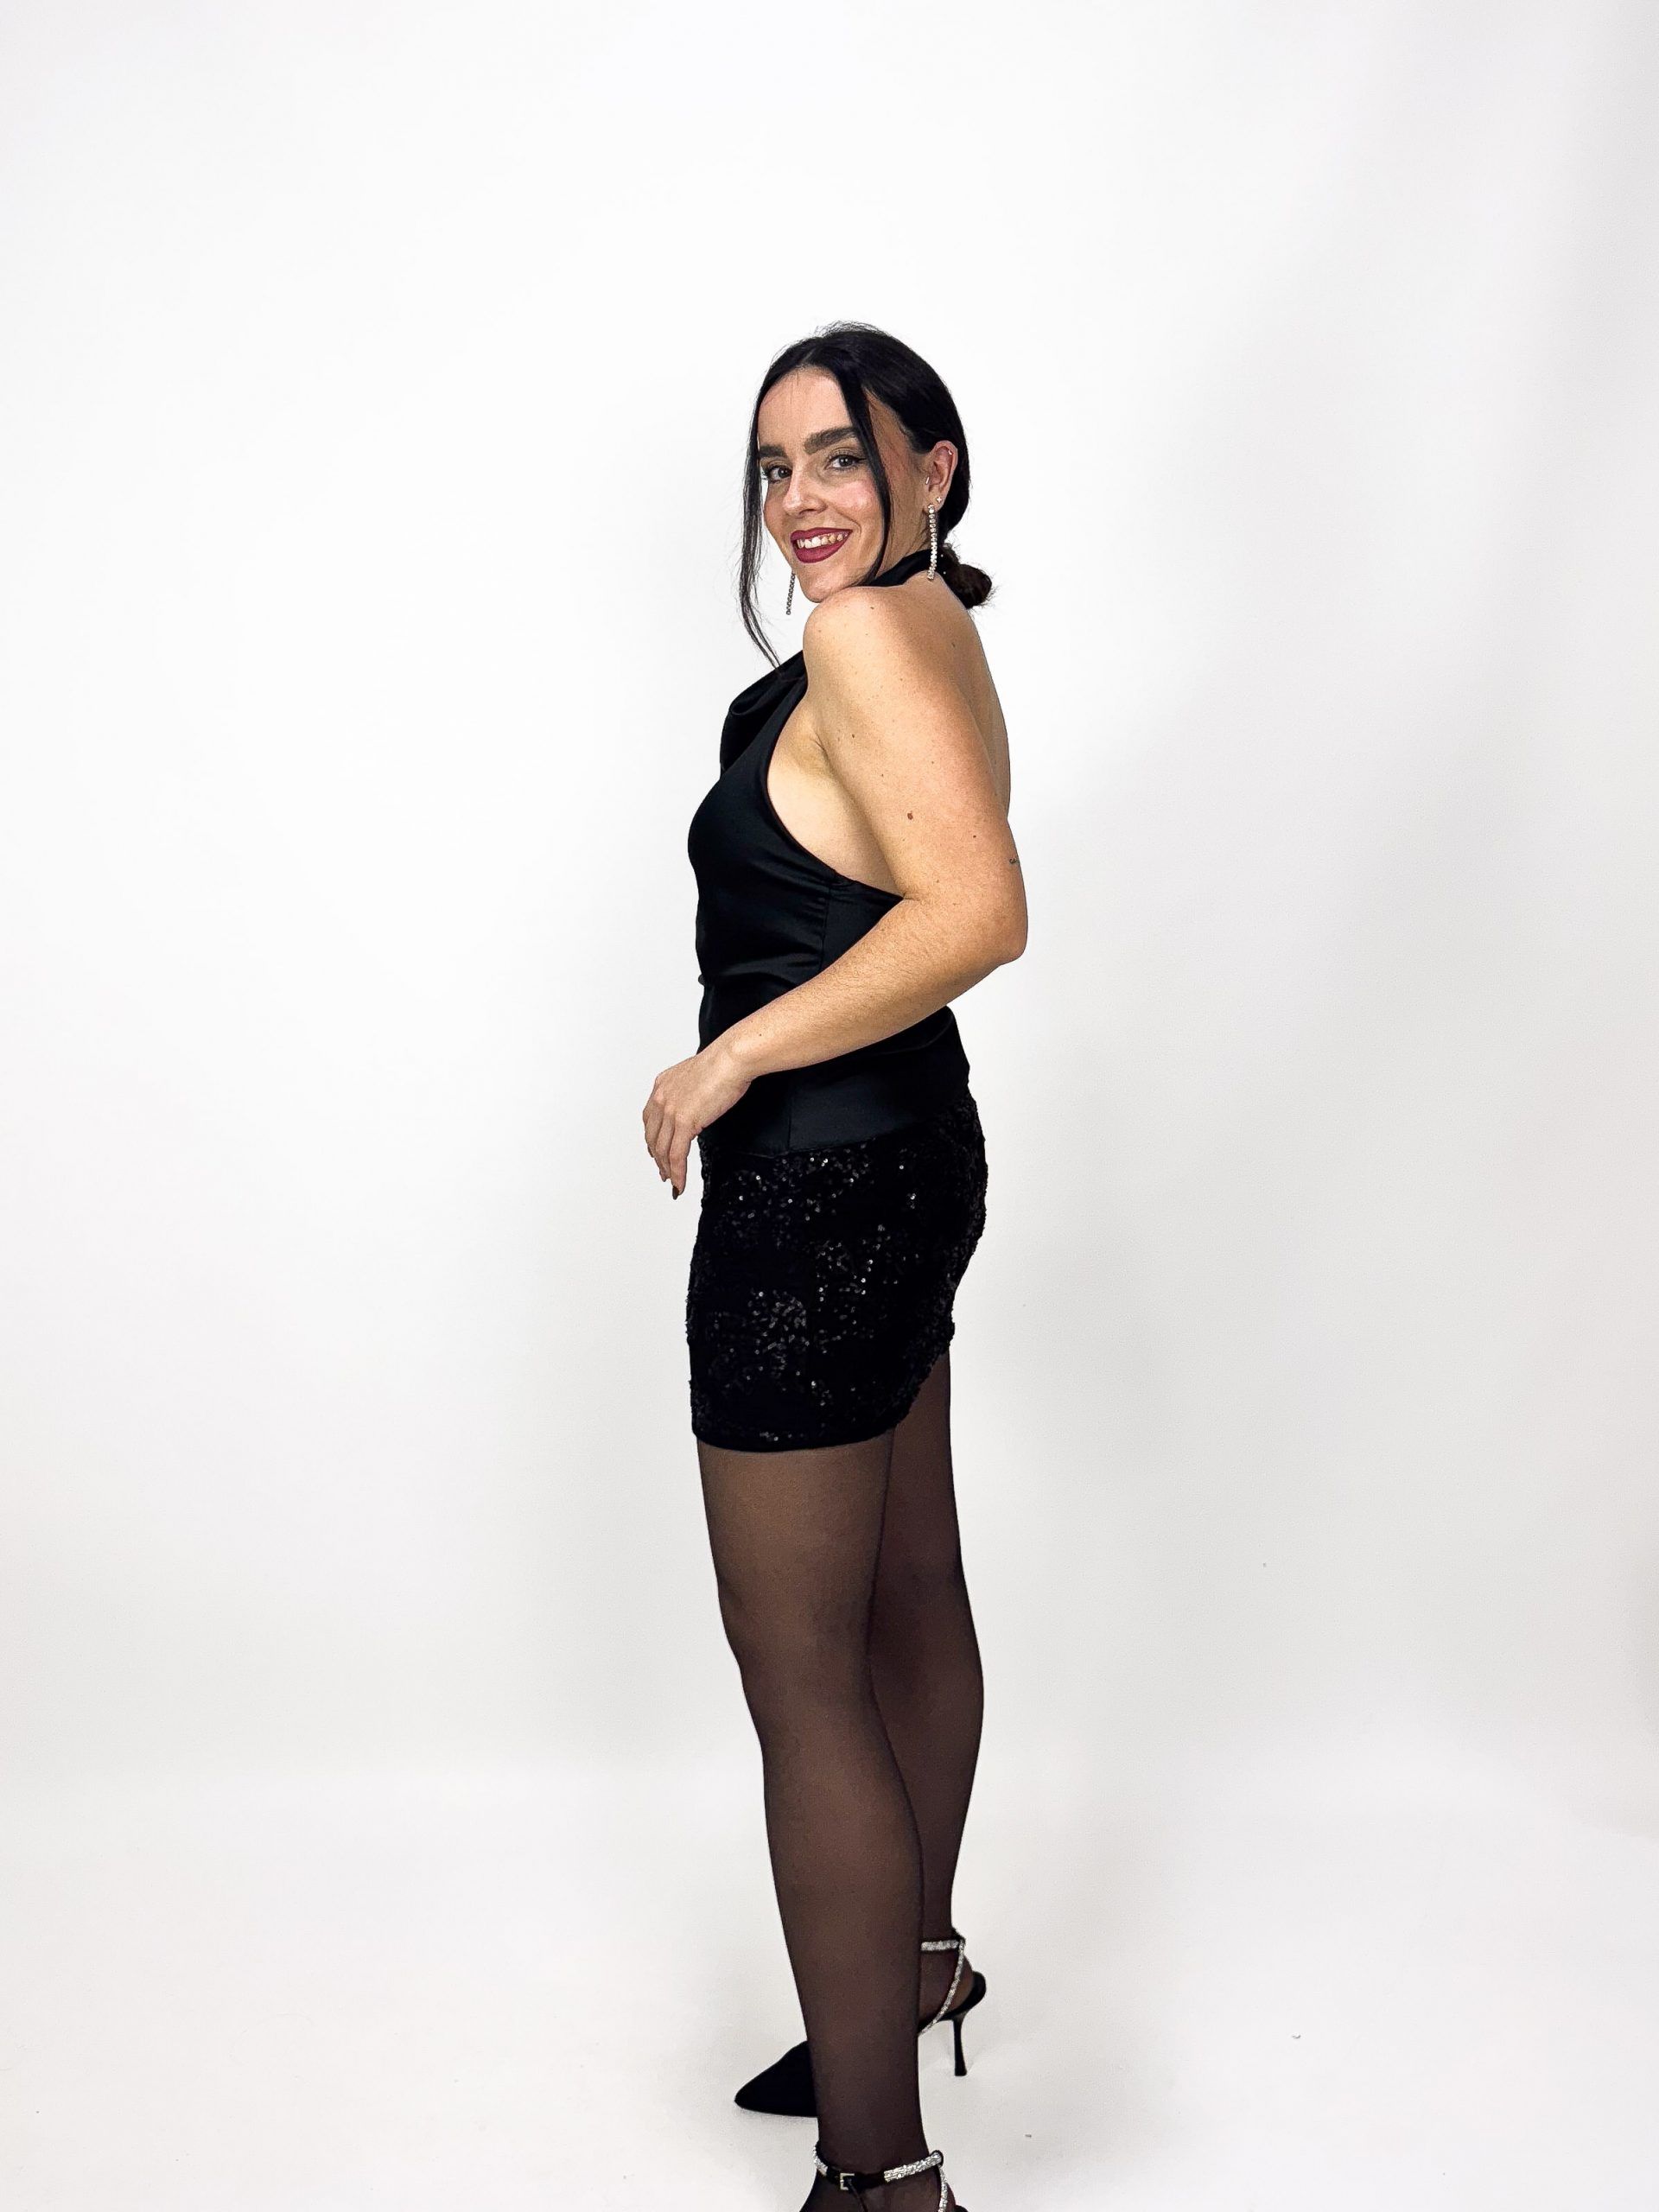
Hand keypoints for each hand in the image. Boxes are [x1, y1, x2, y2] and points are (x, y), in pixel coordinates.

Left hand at [642, 1035, 752, 1196]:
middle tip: (663, 1171)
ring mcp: (671, 1110)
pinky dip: (677, 1172)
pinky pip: (677, 1155)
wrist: (731, 1059)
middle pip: (652, 1137)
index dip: (652, 1139)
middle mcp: (661, 1098)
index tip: (656, 1150)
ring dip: (667, 1169)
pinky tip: (680, 1182)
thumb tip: (696, 1105)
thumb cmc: (724, 1062)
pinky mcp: (684, 1122)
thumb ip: (690, 1092)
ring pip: (662, 1149)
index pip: (650, 1119)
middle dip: (657, 1158)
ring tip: (672, 1182)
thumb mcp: (697, 1076)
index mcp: (662, 1085)